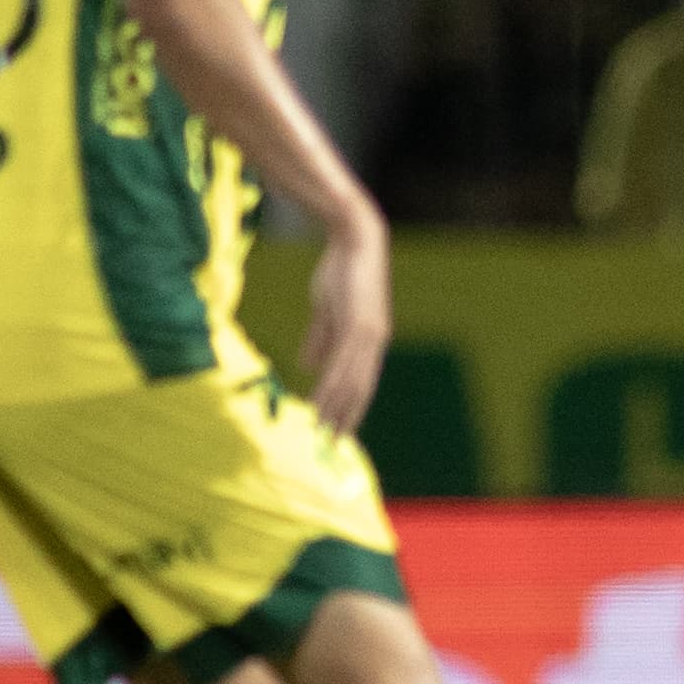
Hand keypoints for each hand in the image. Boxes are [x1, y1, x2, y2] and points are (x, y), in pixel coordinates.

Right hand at [302, 226, 391, 435]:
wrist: (353, 239)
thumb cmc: (341, 271)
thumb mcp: (327, 310)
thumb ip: (320, 339)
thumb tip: (309, 367)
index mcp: (369, 341)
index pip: (360, 383)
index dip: (349, 408)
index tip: (336, 430)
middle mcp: (374, 342)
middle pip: (360, 390)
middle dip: (345, 417)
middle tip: (331, 443)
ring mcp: (368, 334)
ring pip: (352, 381)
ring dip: (336, 408)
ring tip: (323, 429)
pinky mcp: (358, 324)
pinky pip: (343, 363)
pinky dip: (332, 385)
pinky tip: (321, 400)